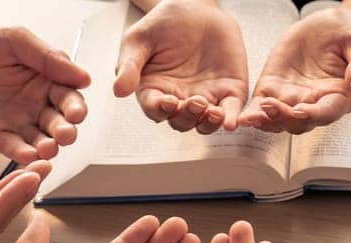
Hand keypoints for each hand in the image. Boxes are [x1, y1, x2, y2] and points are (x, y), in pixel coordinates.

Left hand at [0, 27, 91, 162]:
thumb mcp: (12, 40)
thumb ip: (46, 57)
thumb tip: (83, 77)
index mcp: (44, 79)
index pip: (69, 96)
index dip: (75, 106)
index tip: (75, 113)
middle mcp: (35, 104)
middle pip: (59, 122)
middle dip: (65, 130)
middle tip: (65, 134)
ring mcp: (17, 123)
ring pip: (41, 140)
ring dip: (48, 147)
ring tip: (48, 149)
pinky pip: (15, 149)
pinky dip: (24, 154)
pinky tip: (29, 155)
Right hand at [114, 0, 249, 133]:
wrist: (197, 8)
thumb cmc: (165, 24)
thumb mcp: (139, 39)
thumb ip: (129, 65)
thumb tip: (119, 90)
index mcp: (155, 89)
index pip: (155, 109)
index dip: (161, 110)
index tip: (168, 101)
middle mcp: (179, 98)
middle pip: (181, 121)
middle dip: (187, 117)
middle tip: (194, 102)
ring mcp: (205, 97)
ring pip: (204, 123)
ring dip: (208, 123)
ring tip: (213, 112)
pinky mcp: (228, 90)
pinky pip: (231, 110)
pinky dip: (231, 118)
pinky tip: (230, 121)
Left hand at [239, 7, 350, 133]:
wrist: (327, 25)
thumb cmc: (347, 36)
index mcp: (340, 96)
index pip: (328, 112)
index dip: (315, 114)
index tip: (302, 111)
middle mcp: (316, 103)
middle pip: (300, 122)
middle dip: (285, 118)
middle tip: (272, 107)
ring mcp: (293, 99)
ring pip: (279, 120)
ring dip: (266, 121)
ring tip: (253, 115)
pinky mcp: (274, 88)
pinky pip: (262, 107)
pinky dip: (253, 114)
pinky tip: (243, 118)